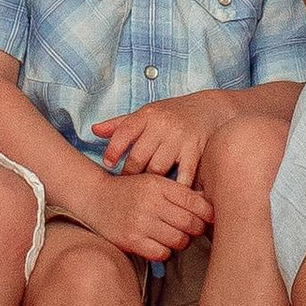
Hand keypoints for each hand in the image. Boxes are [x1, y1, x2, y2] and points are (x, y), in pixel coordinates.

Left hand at [95, 92, 229, 185]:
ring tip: (145, 194)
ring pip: (157, 169)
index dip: (113, 151)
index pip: (124, 133)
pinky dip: (175, 188)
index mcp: (147, 115)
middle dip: (131, 174)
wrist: (211, 108)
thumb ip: (121, 124)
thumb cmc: (172, 114)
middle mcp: (162, 126)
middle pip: (139, 157)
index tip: (108, 165)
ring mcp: (180, 139)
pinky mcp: (196, 152)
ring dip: (150, 183)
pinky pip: (183, 176)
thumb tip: (94, 130)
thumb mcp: (147, 114)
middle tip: (127, 187)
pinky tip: (169, 197)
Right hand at [96, 165, 213, 261]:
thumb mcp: (153, 182)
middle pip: (191, 223)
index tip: (210, 219)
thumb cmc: (129, 191)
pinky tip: (160, 244)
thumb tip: (209, 205)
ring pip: (179, 240)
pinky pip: (161, 253)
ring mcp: (140, 222)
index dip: (208, 214)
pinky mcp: (130, 240)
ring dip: (181, 242)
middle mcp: (150, 202)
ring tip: (175, 236)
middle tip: (192, 229)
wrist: (94, 198)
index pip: (196, 202)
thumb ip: (178, 192)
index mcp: (159, 185)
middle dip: (196, 229)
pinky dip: (165, 251)